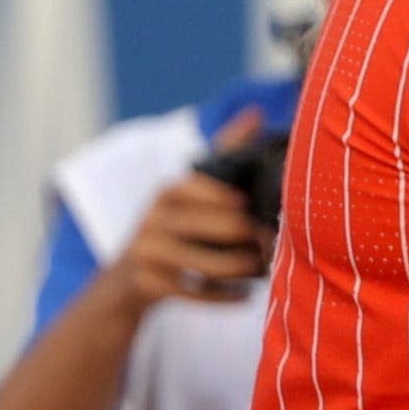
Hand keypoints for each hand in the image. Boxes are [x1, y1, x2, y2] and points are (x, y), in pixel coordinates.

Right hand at [113, 112, 271, 307]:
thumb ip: (222, 153)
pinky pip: (198, 293)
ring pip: (213, 263)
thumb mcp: (191, 189)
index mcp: (169, 191)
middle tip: (280, 246)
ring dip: (246, 270)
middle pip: (224, 227)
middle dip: (256, 238)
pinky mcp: (147, 283)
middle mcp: (154, 216)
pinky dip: (226, 297)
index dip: (246, 203)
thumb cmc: (175, 227)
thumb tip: (255, 112)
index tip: (266, 212)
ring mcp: (147, 251)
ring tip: (265, 270)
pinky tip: (245, 296)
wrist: (128, 281)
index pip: (216, 190)